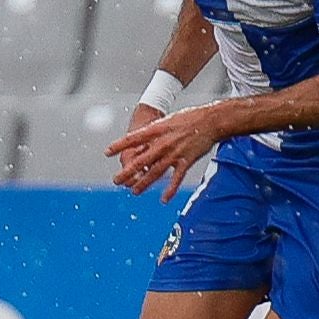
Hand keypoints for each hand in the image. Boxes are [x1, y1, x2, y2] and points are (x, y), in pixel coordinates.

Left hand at [105, 103, 222, 202]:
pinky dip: (170, 190)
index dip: (119, 145)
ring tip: (134, 192)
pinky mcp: (186, 161)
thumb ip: (153, 132)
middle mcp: (162, 143)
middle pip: (140, 160)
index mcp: (156, 131)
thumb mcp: (166, 121)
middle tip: (116, 180)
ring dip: (143, 183)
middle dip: (127, 172)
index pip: (133, 138)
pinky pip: (176, 178)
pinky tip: (163, 199)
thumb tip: (138, 139)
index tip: (107, 151)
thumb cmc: (189, 118)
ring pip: (155, 172)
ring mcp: (174, 153)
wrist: (211, 120)